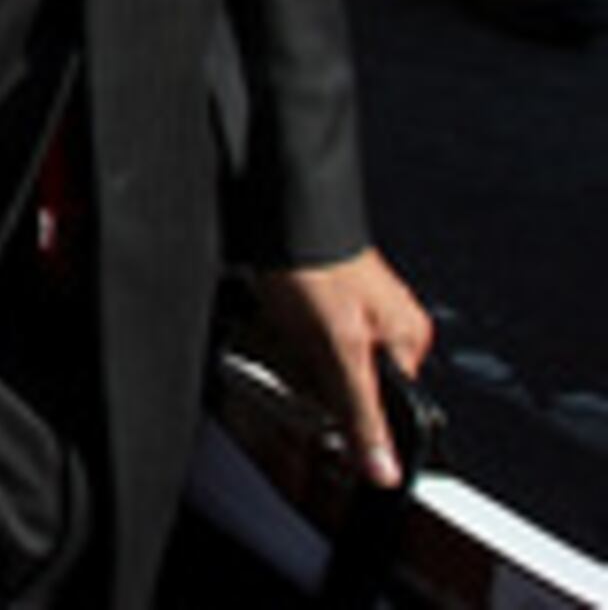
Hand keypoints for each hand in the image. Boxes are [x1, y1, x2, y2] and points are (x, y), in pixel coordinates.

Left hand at [254, 250, 433, 487]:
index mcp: (407, 339)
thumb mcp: (338, 349)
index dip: (349, 416)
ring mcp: (355, 310)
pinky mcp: (324, 296)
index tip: (320, 407)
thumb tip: (385, 470)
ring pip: (322, 363)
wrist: (277, 208)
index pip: (385, 408)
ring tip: (278, 324)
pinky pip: (303, 336)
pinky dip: (283, 333)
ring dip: (293, 355)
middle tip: (294, 348)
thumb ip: (361, 412)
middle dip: (315, 379)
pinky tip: (270, 315)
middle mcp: (388, 325)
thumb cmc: (312, 264)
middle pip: (350, 386)